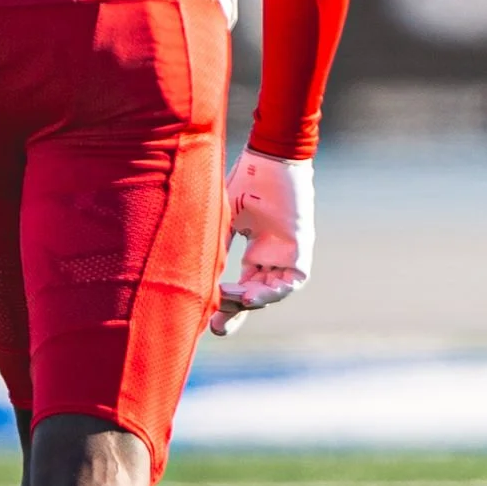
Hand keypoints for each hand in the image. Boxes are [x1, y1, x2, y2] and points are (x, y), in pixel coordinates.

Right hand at [211, 150, 313, 336]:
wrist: (269, 156)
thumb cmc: (244, 179)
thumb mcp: (222, 219)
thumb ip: (212, 247)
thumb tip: (185, 274)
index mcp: (254, 247)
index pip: (241, 285)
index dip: (225, 304)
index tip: (206, 321)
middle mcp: (272, 253)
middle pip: (256, 293)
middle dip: (237, 312)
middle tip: (217, 329)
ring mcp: (288, 251)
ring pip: (273, 290)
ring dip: (254, 302)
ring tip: (234, 304)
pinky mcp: (301, 247)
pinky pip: (293, 280)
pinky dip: (274, 291)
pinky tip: (253, 295)